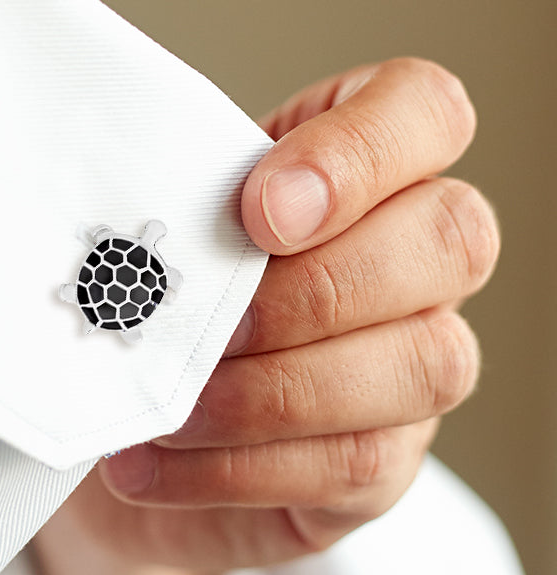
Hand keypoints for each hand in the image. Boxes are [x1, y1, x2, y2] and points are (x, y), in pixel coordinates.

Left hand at [34, 58, 497, 574]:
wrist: (119, 421)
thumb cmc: (145, 292)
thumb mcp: (154, 226)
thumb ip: (178, 201)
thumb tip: (155, 226)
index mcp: (360, 164)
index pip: (424, 108)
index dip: (358, 153)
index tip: (255, 210)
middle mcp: (414, 256)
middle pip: (455, 237)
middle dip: (317, 287)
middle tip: (213, 321)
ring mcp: (416, 360)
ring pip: (425, 363)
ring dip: (275, 390)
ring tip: (169, 403)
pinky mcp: (384, 461)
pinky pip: (356, 465)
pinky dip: (239, 467)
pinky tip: (153, 463)